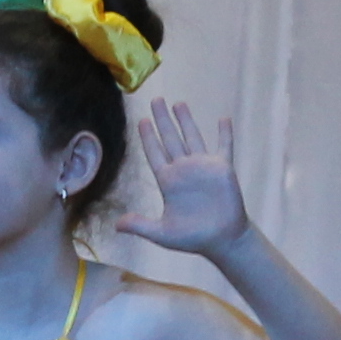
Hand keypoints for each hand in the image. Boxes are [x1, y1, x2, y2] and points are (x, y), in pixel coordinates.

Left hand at [113, 99, 246, 257]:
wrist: (221, 240)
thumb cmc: (192, 238)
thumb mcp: (162, 233)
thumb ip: (140, 225)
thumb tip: (116, 225)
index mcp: (168, 181)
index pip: (155, 153)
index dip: (148, 136)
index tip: (142, 120)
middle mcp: (184, 170)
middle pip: (170, 138)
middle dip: (163, 119)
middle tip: (155, 99)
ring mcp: (203, 167)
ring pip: (192, 137)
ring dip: (186, 120)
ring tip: (178, 103)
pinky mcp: (223, 169)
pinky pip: (224, 146)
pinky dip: (224, 133)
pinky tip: (223, 119)